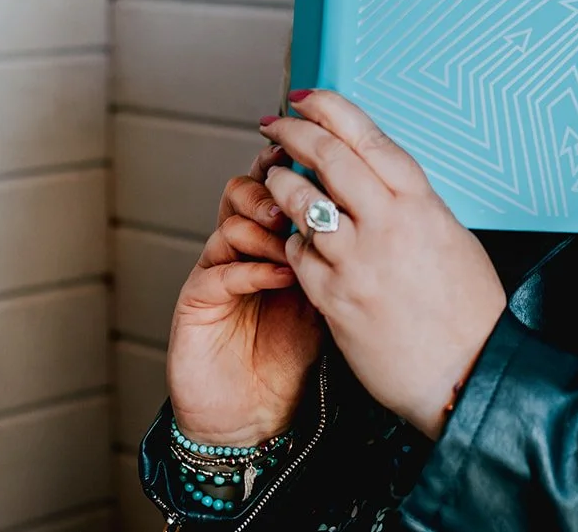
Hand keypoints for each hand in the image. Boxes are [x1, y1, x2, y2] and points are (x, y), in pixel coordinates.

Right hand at [166, 142, 322, 445]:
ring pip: (229, 225)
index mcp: (273, 240)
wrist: (257, 419)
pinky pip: (218, 272)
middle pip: (245, 191)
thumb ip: (342, 255)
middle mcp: (241, 249)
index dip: (295, 170)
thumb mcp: (330, 297)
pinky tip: (283, 275)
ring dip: (265, 226)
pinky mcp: (195, 304)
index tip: (323, 158)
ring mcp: (215, 273)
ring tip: (295, 236)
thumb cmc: (296, 356)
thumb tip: (382, 213)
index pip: (278, 187)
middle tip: (301, 195)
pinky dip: (252, 268)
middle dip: (273, 186)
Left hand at [261, 89, 506, 439]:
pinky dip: (292, 241)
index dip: (329, 109)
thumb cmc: (467, 310)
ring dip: (280, 183)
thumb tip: (379, 183)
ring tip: (274, 178)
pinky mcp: (333, 297)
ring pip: (300, 203)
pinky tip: (295, 240)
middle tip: (273, 124)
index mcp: (421, 202)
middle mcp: (387, 223)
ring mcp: (357, 260)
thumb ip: (412, 206)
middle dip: (292, 132)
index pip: (366, 137)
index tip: (305, 97)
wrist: (464, 373)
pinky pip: (297, 254)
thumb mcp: (451, 237)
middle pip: (327, 157)